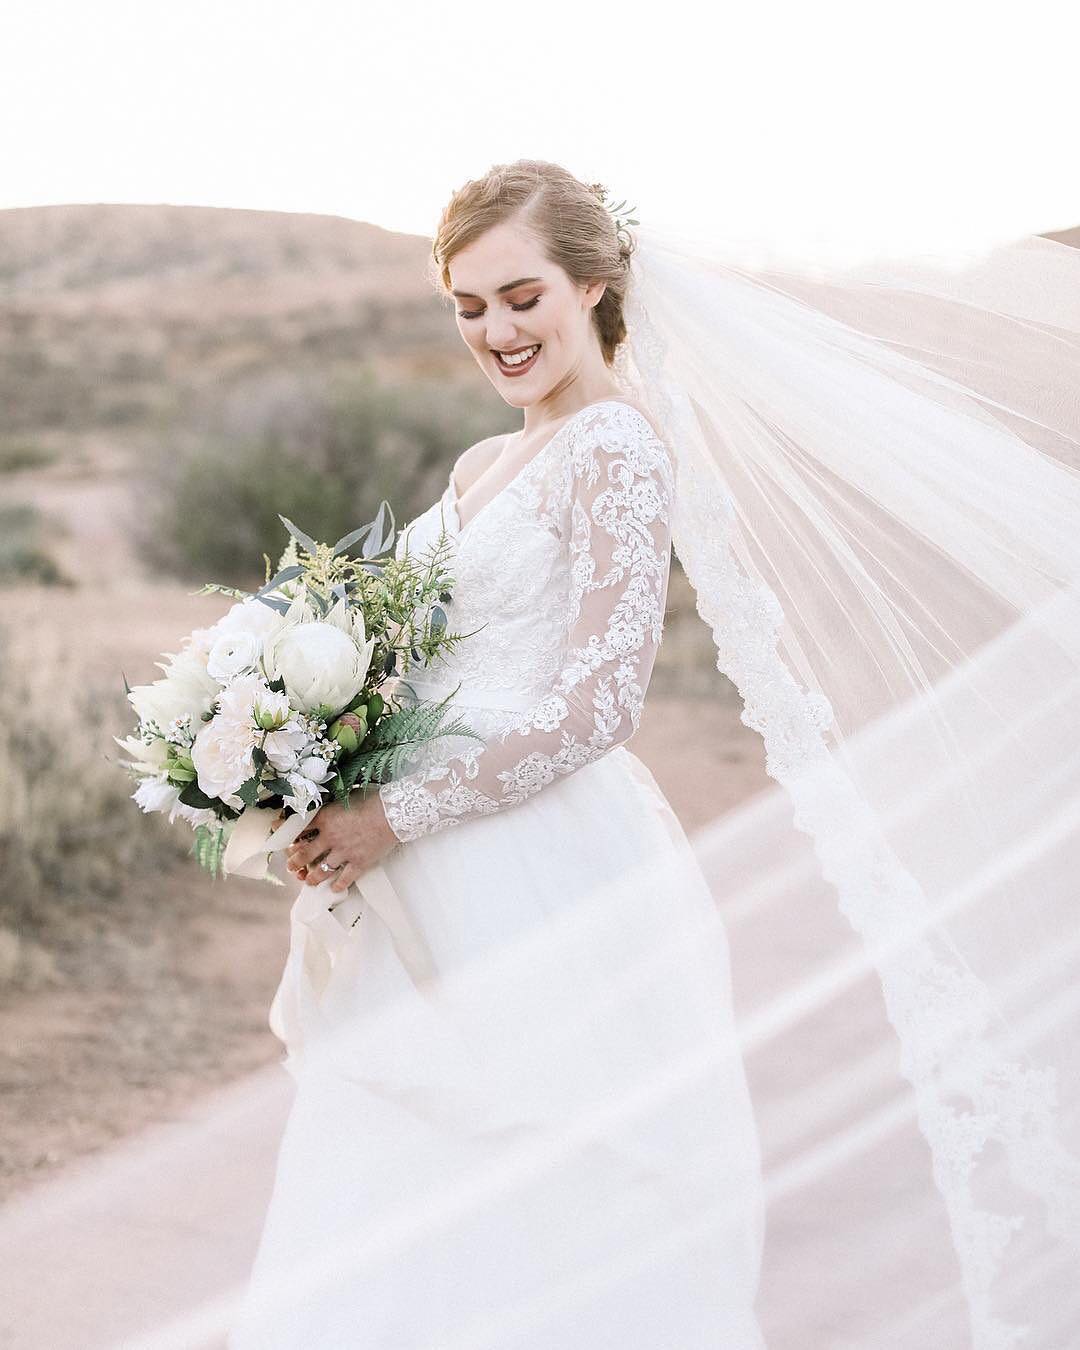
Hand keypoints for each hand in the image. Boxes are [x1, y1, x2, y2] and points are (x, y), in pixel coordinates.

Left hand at [283, 792, 400, 893]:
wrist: (393, 813)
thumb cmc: (373, 799)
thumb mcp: (347, 796)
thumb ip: (334, 805)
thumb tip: (326, 805)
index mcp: (326, 818)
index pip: (300, 828)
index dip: (288, 833)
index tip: (281, 836)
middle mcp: (331, 837)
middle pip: (306, 854)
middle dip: (295, 861)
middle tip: (291, 865)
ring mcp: (344, 852)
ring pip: (322, 870)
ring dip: (312, 877)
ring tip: (307, 880)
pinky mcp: (359, 863)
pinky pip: (345, 878)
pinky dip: (338, 885)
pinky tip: (334, 888)